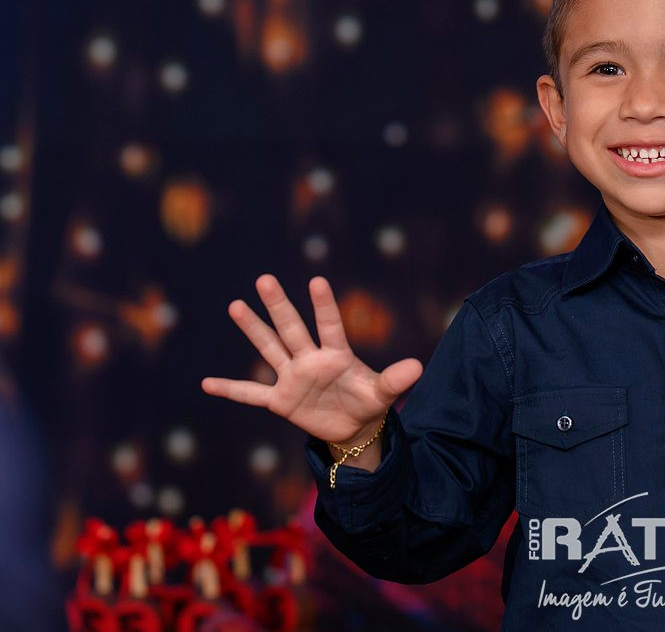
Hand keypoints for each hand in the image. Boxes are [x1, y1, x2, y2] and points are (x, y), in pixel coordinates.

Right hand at [201, 274, 422, 447]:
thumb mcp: (383, 392)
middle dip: (279, 306)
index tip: (316, 281)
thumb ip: (395, 379)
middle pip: (292, 329)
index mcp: (337, 355)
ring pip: (269, 349)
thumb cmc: (368, 401)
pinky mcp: (280, 400)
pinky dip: (230, 390)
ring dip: (253, 330)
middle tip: (264, 279)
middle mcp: (310, 360)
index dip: (324, 305)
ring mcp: (292, 378)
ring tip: (236, 305)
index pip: (329, 326)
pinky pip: (251, 394)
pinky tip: (206, 383)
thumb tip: (418, 366)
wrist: (353, 426)